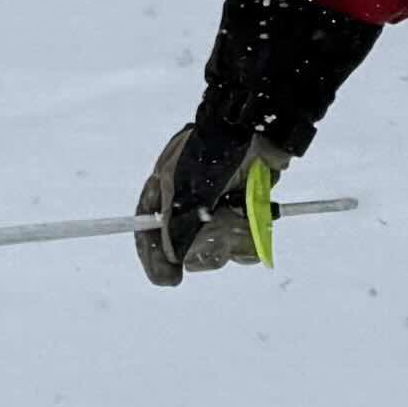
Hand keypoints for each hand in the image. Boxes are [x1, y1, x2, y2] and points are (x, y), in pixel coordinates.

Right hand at [134, 0, 373, 285]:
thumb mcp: (184, 194)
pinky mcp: (248, 205)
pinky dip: (254, 232)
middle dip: (207, 244)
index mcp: (163, 190)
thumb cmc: (214, 154)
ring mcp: (220, 204)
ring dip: (234, 235)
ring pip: (223, 246)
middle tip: (218, 233)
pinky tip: (257, 216)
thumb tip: (174, 260)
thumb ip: (174, 230)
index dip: (154, 258)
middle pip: (189, 246)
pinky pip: (248, 238)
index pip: (147, 231)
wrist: (260, 126)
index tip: (169, 280)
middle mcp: (190, 200)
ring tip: (242, 214)